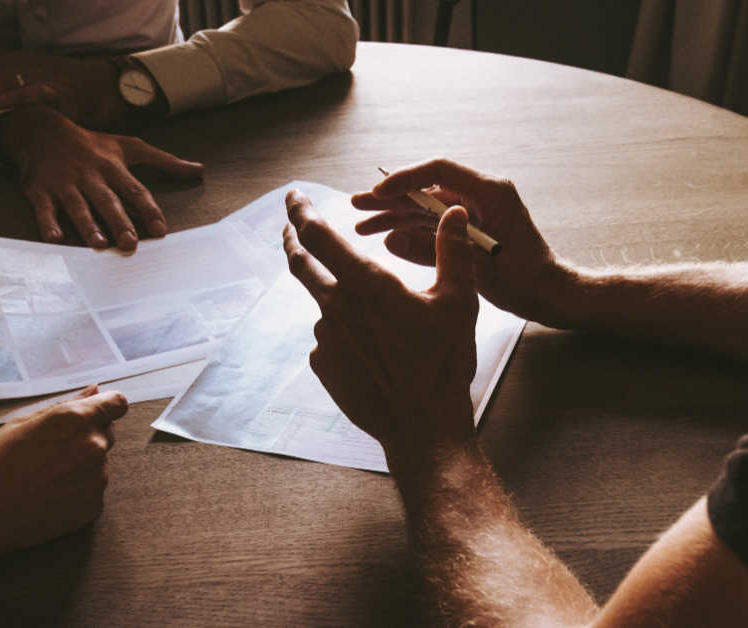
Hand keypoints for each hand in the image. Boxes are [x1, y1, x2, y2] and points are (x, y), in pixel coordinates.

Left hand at [0, 51, 133, 128]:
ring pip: (1, 81)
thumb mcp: (31, 78)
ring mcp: (41, 76)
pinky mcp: (59, 92)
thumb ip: (7, 84)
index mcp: (15, 60)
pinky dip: (16, 97)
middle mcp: (24, 64)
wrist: (104, 86)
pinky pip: (35, 93)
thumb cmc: (67, 87)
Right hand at [0, 107, 203, 250]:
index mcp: (113, 167)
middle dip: (119, 221)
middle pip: (107, 201)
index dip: (148, 210)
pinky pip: (44, 209)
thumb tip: (200, 169)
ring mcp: (64, 184)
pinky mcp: (40, 190)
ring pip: (78, 206)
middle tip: (130, 243)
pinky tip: (55, 238)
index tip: (160, 231)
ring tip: (99, 244)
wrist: (41, 130)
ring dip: (88, 225)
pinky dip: (48, 223)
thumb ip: (165, 161)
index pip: (135, 191)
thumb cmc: (92, 144)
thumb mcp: (129, 147)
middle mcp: (90, 176)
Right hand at [0, 386, 126, 578]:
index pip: (116, 403)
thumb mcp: (22, 424)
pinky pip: (92, 490)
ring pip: (98, 463)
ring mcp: (96, 479)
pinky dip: (77, 490)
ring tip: (43, 476)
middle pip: (107, 433)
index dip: (106, 405)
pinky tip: (48, 494)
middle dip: (86, 436)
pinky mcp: (93, 507)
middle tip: (51, 450)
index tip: (96, 411)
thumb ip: (65, 406)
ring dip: (81, 465)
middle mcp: (93, 447)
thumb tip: (93, 391)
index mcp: (75, 420)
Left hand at [282, 189, 478, 469]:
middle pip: (302, 265)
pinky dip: (345, 335)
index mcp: (367, 284)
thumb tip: (452, 211)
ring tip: (383, 324)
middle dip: (293, 240)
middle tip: (290, 227)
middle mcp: (337, 308)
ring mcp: (326, 339)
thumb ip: (452, 251)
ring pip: (326, 305)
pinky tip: (376, 352)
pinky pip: (330, 339)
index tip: (292, 196)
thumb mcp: (458, 302)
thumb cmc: (444, 364)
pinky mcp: (324, 366)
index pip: (319, 236)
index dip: (300, 212)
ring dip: (340, 300)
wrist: (424, 429)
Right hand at [352, 158, 575, 324]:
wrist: (550, 294)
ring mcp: (474, 212)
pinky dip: (411, 231)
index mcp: (490, 192)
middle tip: (356, 205)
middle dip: (391, 198)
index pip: (439, 170)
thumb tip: (391, 238)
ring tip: (362, 225)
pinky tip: (386, 238)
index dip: (405, 179)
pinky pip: (434, 225)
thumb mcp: (478, 265)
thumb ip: (434, 250)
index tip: (378, 193)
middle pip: (427, 189)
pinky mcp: (469, 229)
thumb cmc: (526, 279)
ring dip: (395, 216)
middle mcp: (481, 195)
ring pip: (426, 208)